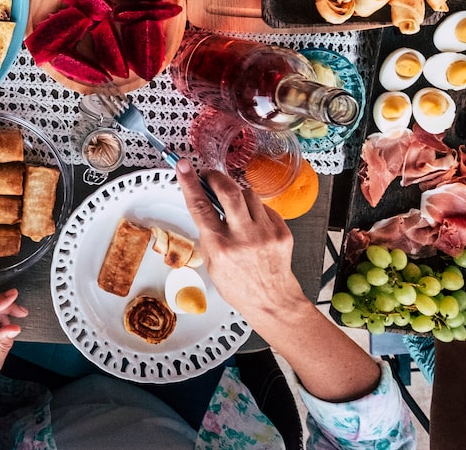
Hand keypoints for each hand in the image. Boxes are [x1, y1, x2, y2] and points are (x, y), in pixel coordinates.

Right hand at [175, 159, 304, 324]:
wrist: (272, 300)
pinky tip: (252, 222)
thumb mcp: (212, 261)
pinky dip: (255, 209)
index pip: (200, 205)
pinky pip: (264, 207)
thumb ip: (208, 231)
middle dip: (215, 177)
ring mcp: (265, 233)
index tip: (183, 166)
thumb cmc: (238, 285)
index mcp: (220, 246)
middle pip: (228, 190)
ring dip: (236, 194)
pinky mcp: (281, 231)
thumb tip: (204, 203)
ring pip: (248, 194)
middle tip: (209, 175)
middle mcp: (243, 237)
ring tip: (233, 206)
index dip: (189, 182)